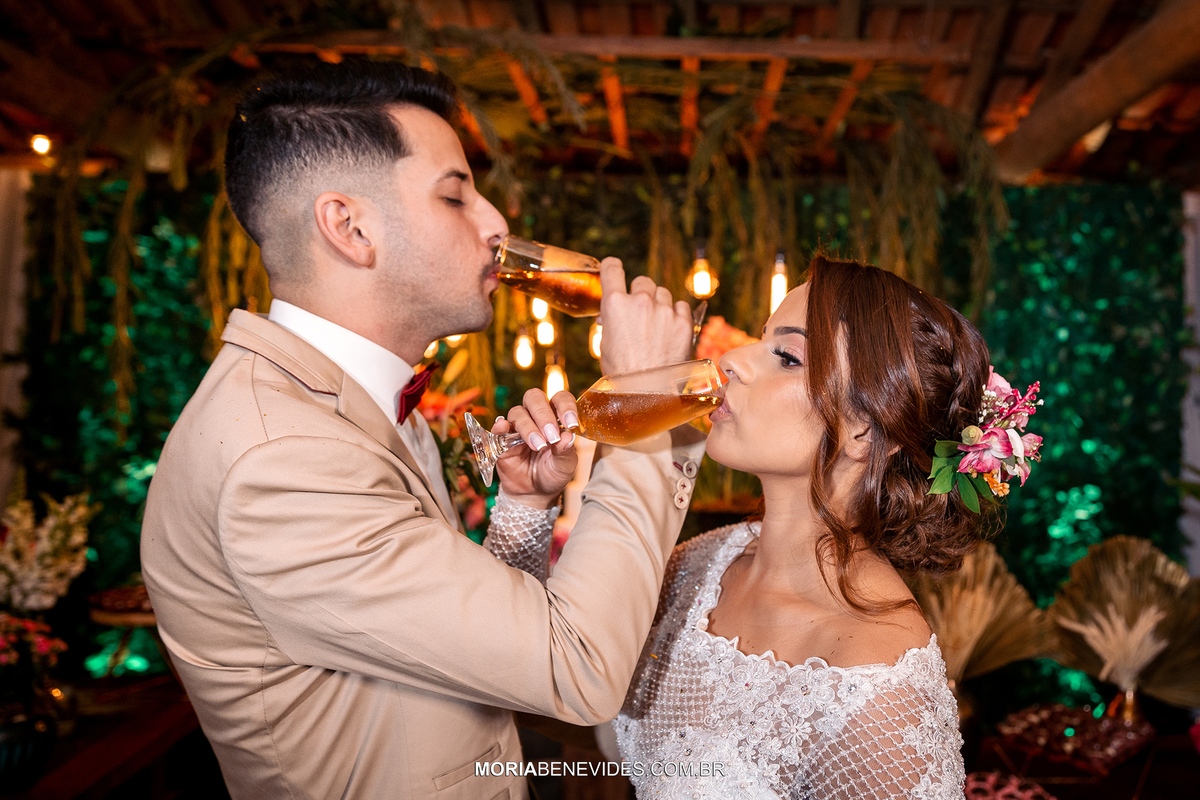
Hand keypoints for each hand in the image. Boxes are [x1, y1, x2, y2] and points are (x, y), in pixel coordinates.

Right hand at [495, 389, 579, 507]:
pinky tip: (504, 428)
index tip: (571, 424)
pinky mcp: (501, 439)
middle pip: (534, 398)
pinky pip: (498, 427)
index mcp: (556, 417)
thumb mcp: (565, 466)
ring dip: (528, 427)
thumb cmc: (553, 473)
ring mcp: (517, 427)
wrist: (535, 492)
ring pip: (518, 412)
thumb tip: (567, 436)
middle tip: (552, 435)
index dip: (565, 406)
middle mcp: (536, 417)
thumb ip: (566, 451)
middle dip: (544, 414)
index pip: (560, 398)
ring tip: (538, 446)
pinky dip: (500, 426)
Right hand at [597, 258, 693, 376]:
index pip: (612, 268)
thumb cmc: (622, 373)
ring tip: (656, 327)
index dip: (612, 267)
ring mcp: (664, 311)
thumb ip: (611, 321)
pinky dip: (676, 316)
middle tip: (640, 312)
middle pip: (642, 282)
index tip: (614, 268)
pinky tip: (670, 332)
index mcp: (614, 305)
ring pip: (662, 293)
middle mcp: (639, 302)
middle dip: (640, 294)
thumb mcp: (606, 344)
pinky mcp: (683, 321)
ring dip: (659, 305)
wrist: (649, 393)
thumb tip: (612, 314)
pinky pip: (680, 307)